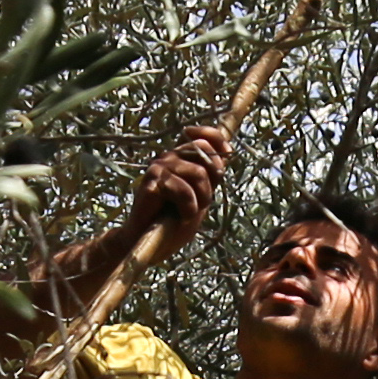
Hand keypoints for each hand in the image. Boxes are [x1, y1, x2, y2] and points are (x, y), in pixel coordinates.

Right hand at [135, 120, 233, 249]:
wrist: (150, 242)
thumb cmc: (175, 220)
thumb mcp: (201, 196)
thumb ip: (212, 175)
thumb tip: (227, 152)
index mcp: (180, 157)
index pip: (202, 136)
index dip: (217, 139)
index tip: (226, 154)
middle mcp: (168, 157)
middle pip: (203, 149)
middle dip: (212, 178)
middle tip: (203, 201)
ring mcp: (158, 168)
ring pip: (198, 173)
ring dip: (201, 198)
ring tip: (190, 212)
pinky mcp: (152, 183)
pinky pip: (183, 190)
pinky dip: (189, 208)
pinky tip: (182, 216)